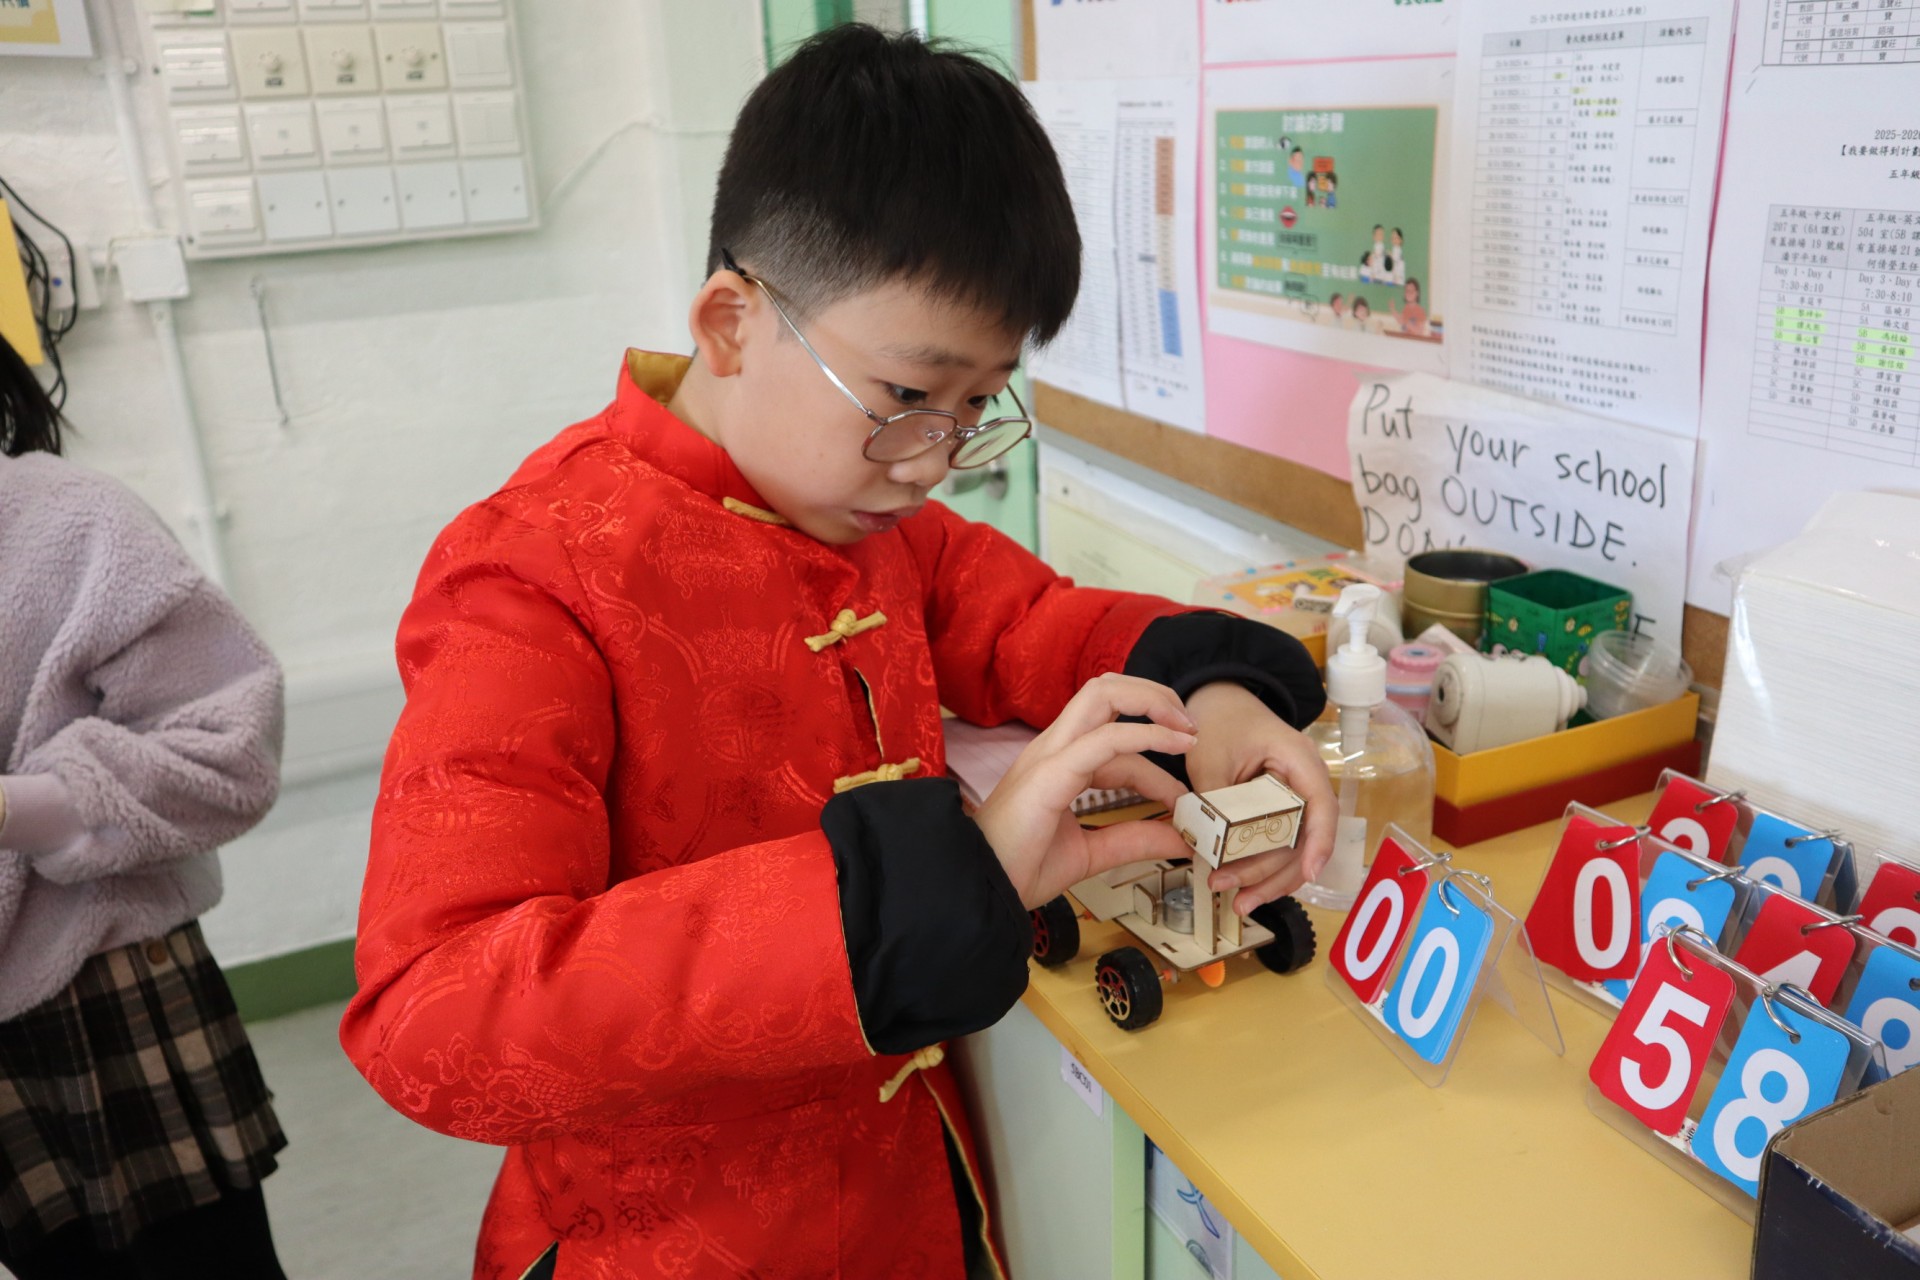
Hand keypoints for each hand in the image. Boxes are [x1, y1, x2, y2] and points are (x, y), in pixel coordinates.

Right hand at [973, 674, 1196, 909]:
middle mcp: (1053, 748)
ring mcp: (1050, 755)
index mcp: (1058, 763)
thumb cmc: (1018, 870)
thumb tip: (1180, 840)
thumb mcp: (1091, 854)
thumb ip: (1132, 841)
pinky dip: (1146, 735)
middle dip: (1154, 696)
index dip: (1156, 756)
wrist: (980, 891)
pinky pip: (1105, 739)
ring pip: (1103, 694)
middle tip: (1192, 727)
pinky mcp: (1050, 773)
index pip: (1115, 735)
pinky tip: (1175, 744)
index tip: (1185, 796)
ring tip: (1188, 729)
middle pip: (1105, 690)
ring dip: (1152, 701)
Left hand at [1182, 682, 1334, 915]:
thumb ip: (1214, 799)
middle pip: (1304, 839)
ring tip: (1236, 901)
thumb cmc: (1218, 723)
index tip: (1310, 874)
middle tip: (1237, 897)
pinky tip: (1242, 887)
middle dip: (1272, 873)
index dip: (1319, 843)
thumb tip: (1211, 847)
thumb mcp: (1209, 757)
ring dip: (1266, 879)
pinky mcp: (1279, 814)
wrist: (1217, 704)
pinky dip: (1261, 868)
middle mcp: (1304, 783)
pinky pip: (1278, 846)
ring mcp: (1294, 800)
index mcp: (1298, 759)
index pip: (1320, 807)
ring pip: (1292, 850)